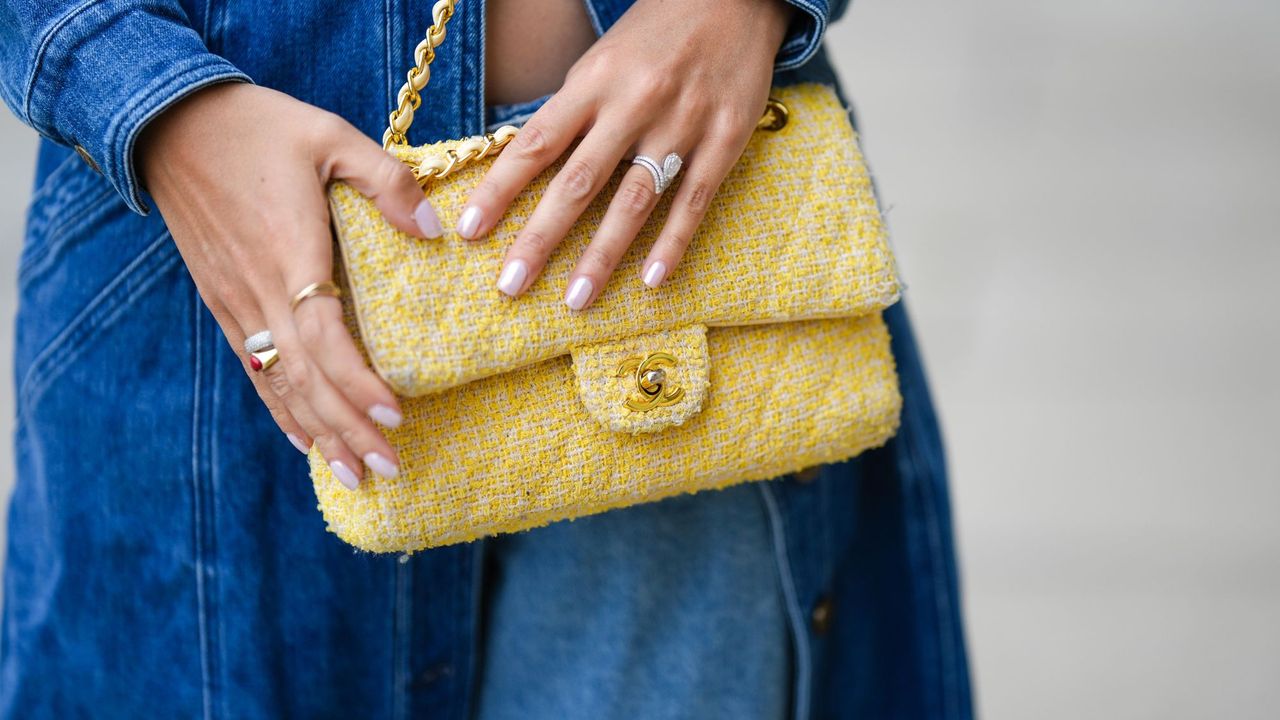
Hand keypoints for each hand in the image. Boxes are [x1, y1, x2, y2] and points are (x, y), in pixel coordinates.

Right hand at [138, 82, 441, 488]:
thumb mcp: (330, 135)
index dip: (359, 383)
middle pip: (306, 379)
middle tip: (389, 471)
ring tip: (355, 476)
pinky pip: (254, 369)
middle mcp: (259, 291)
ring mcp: (236, 303)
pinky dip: (281, 409)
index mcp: (290, 254)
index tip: (397, 416)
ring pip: (278, 384)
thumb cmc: (257, 126)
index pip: (326, 339)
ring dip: (318, 433)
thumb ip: (387, 182)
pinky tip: (304, 440)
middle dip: (348, 429)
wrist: (168, 122)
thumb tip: (435, 230)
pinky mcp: (223, 302)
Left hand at [457, 0, 793, 307]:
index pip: (535, 143)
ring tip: (576, 300)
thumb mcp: (602, 59)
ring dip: (602, 255)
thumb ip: (572, 111)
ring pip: (635, 200)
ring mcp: (682, 124)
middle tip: (511, 286)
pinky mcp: (725, 139)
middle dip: (541, 238)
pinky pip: (694, 200)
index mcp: (593, 80)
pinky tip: (652, 280)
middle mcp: (634, 103)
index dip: (500, 190)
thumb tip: (524, 166)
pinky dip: (673, 243)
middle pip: (578, 182)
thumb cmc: (656, 33)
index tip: (470, 232)